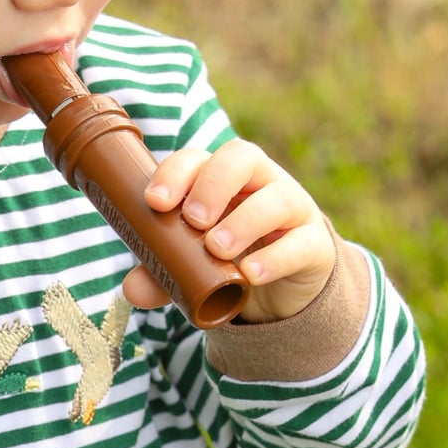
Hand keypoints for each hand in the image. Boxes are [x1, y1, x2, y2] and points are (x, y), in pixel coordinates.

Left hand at [121, 139, 335, 321]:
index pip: (198, 158)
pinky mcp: (315, 244)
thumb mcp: (190, 264)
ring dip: (243, 221)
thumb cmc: (227, 258)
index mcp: (220, 176)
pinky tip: (250, 274)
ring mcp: (292, 208)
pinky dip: (275, 257)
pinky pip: (302, 243)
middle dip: (213, 185)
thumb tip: (132, 289)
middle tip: (193, 220)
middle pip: (241, 157)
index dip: (176, 173)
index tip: (155, 202)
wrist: (281, 289)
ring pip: (277, 198)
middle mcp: (259, 181)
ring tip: (218, 249)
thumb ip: (161, 272)